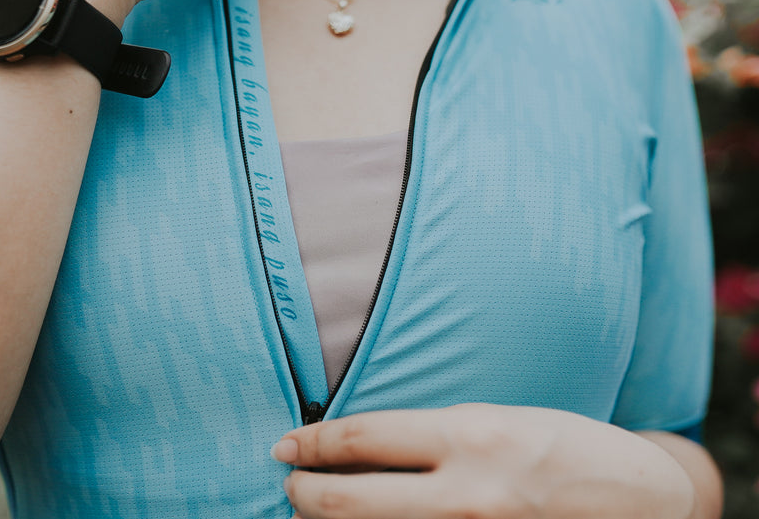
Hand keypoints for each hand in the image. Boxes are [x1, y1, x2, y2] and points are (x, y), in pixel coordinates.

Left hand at [272, 404, 696, 518]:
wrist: (645, 502)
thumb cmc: (562, 447)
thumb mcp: (494, 420)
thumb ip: (428, 436)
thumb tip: (353, 447)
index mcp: (470, 435)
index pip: (362, 438)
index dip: (311, 443)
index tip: (285, 446)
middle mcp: (470, 492)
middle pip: (351, 500)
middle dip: (304, 494)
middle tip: (289, 487)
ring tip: (318, 512)